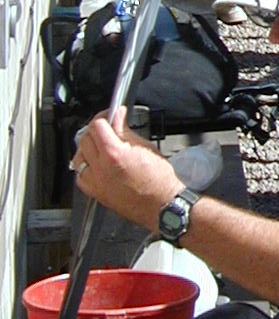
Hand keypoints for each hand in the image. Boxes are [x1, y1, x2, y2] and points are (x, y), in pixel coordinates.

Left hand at [70, 108, 180, 227]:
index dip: (105, 116)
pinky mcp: (95, 192)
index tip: (112, 115)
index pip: (97, 126)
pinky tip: (97, 163)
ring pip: (79, 156)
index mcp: (114, 154)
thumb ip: (125, 131)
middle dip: (97, 129)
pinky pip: (80, 175)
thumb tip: (118, 118)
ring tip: (102, 145)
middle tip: (109, 127)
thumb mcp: (145, 146)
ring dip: (88, 146)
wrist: (160, 203)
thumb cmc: (158, 179)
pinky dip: (85, 166)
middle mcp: (100, 168)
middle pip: (85, 138)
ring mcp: (95, 182)